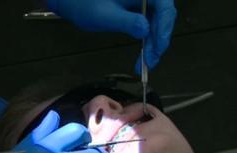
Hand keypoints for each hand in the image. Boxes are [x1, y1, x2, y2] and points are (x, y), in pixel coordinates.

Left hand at [47, 0, 176, 72]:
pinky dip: (148, 40)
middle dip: (159, 39)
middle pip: (164, 15)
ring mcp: (142, 0)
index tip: (158, 47)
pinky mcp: (139, 9)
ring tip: (147, 62)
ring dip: (155, 43)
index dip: (164, 27)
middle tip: (151, 60)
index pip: (163, 6)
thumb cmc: (83, 3)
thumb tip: (146, 29)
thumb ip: (127, 21)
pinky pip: (150, 24)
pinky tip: (144, 54)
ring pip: (158, 22)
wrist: (71, 2)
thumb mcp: (104, 15)